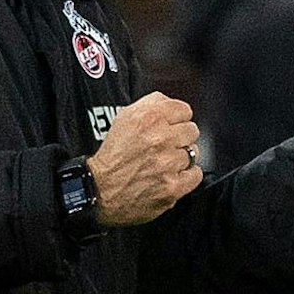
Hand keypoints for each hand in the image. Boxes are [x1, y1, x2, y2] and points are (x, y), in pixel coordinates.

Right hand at [87, 92, 203, 226]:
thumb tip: (171, 104)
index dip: (177, 119)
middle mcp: (160, 138)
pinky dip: (186, 176)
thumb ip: (152, 104)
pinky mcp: (173, 185)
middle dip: (180, 138)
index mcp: (149, 118)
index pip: (184, 110)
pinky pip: (196, 174)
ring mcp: (168, 163)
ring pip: (193, 152)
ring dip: (181, 157)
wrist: (98, 189)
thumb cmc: (112, 156)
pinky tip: (171, 176)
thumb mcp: (125, 118)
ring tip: (164, 162)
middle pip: (192, 131)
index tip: (172, 126)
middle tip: (165, 146)